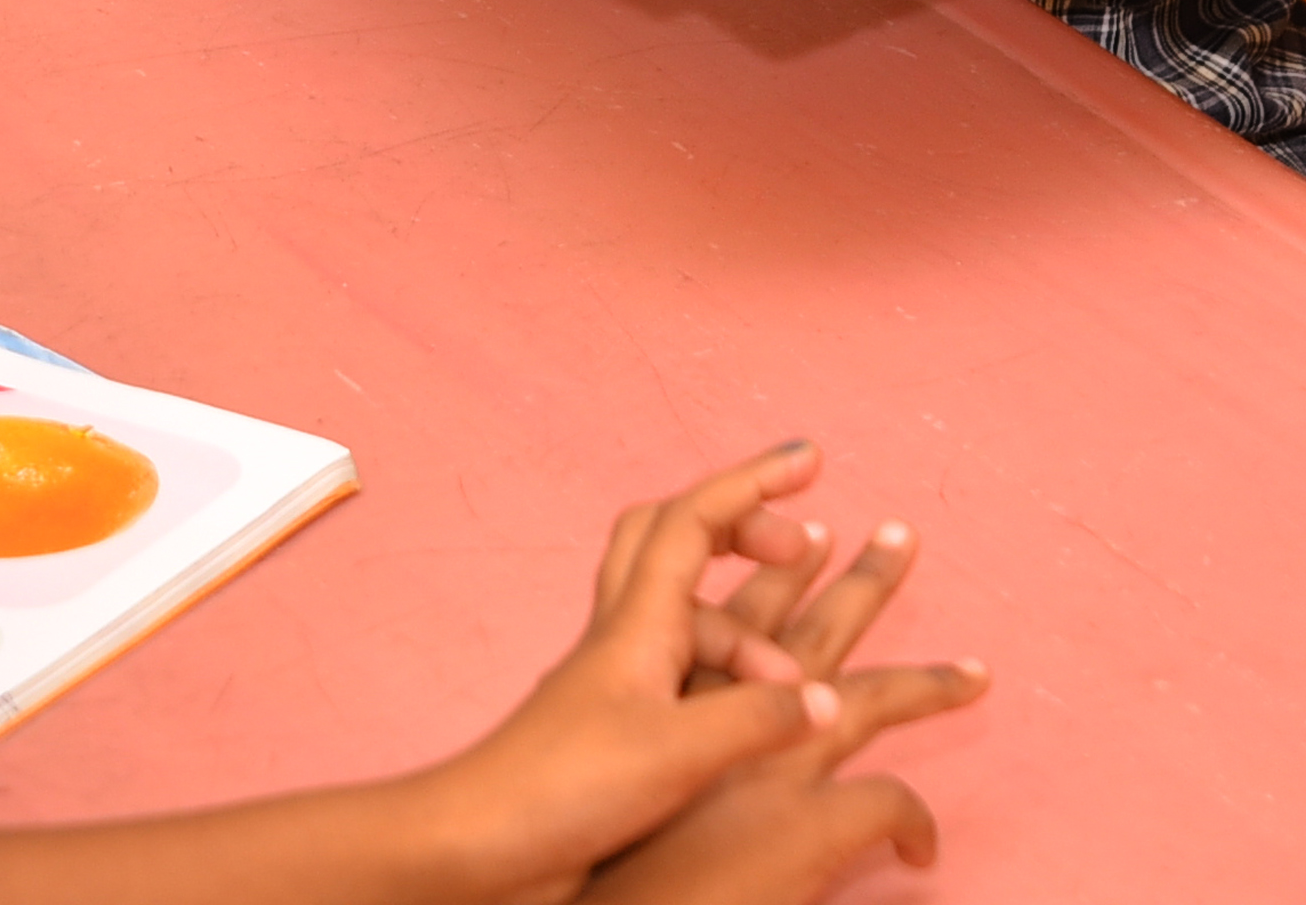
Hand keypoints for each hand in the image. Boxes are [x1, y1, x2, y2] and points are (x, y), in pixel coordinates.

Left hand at [423, 445, 979, 904]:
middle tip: (807, 547)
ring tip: (804, 688)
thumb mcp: (676, 753)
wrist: (480, 846)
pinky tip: (761, 709)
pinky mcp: (618, 723)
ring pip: (690, 614)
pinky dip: (732, 676)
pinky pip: (686, 671)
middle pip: (679, 540)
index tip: (811, 458)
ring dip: (752, 633)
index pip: (695, 519)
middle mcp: (625, 635)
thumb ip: (755, 719)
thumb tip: (824, 698)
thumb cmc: (562, 789)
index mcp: (637, 623)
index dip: (753, 480)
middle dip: (747, 528)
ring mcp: (618, 678)